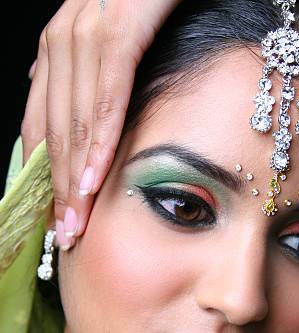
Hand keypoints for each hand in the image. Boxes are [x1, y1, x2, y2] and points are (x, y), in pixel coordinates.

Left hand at [21, 0, 180, 244]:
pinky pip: (106, 97)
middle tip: (65, 236)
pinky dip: (100, 142)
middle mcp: (61, 41)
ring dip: (75, 179)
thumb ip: (88, 77)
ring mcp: (86, 34)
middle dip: (58, 191)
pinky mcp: (119, 31)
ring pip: (75, 121)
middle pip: (54, 132)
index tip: (54, 217)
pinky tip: (95, 179)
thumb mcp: (112, 43)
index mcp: (57, 49)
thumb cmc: (149, 2)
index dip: (46, 177)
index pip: (42, 127)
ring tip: (77, 223)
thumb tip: (68, 106)